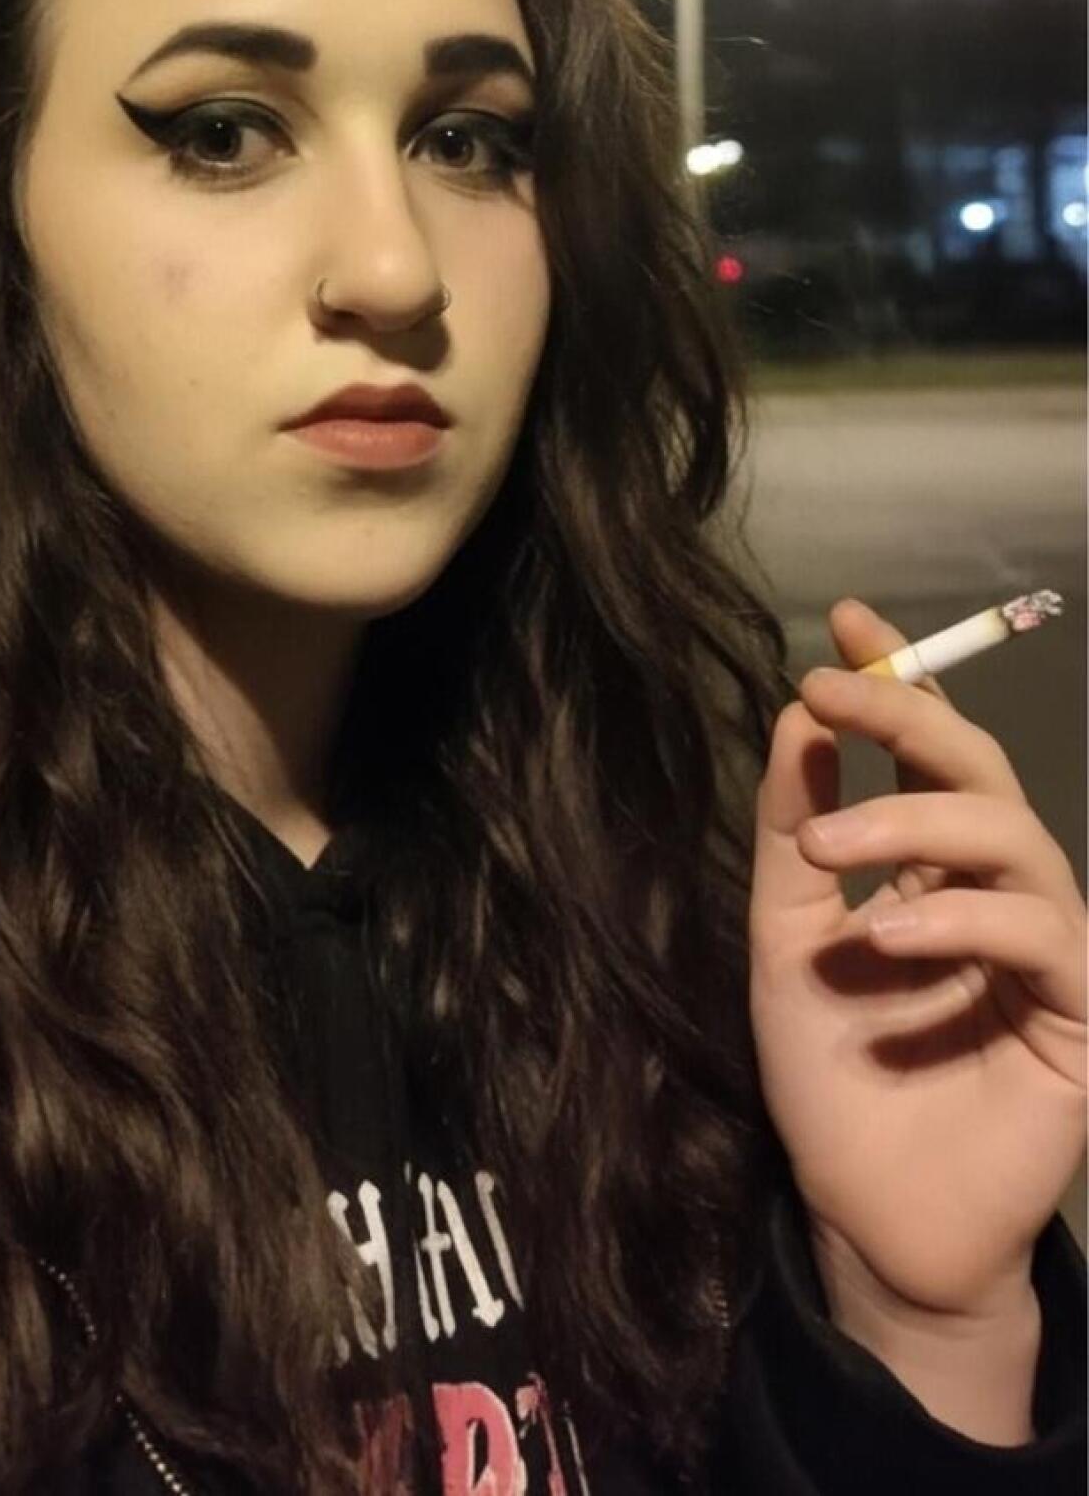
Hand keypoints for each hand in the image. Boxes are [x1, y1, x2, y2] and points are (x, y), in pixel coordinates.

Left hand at [750, 597, 1086, 1321]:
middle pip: (978, 771)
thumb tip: (802, 716)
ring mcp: (1045, 948)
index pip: (926, 753)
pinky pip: (1037, 933)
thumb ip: (794, 834)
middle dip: (907, 716)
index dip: (898, 681)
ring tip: (833, 849)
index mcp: (931, 868)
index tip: (846, 623)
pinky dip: (959, 920)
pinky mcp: (1080, 1013)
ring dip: (914, 823)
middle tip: (827, 697)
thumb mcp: (785, 941)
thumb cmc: (833, 1081)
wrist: (868, 1219)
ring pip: (1010, 836)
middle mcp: (996, 892)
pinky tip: (888, 936)